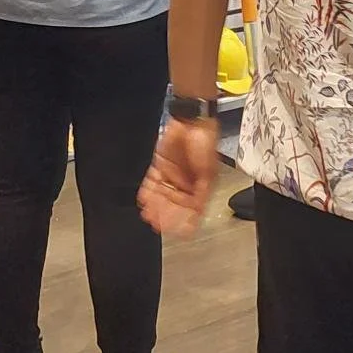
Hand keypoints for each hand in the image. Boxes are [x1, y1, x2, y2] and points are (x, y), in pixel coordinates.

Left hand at [138, 117, 219, 236]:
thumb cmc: (204, 142)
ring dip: (156, 207)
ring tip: (149, 215)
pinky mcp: (160, 167)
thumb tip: (197, 210)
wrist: (191, 121)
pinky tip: (144, 202)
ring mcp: (172, 176)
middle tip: (158, 224)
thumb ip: (202, 191)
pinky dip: (148, 194)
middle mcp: (186, 184)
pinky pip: (152, 184)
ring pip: (162, 197)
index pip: (192, 209)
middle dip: (166, 216)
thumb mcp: (208, 171)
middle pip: (174, 205)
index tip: (179, 230)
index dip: (185, 221)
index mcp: (200, 187)